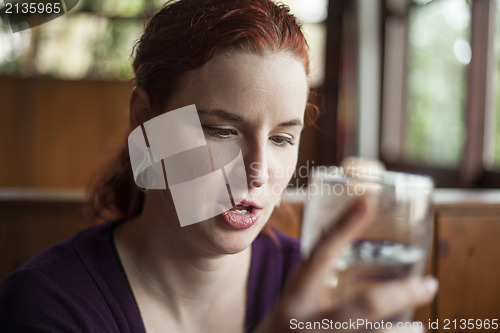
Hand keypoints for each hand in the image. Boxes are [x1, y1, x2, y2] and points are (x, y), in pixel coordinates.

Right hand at [257, 196, 438, 332]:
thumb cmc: (289, 324)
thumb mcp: (296, 299)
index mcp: (297, 294)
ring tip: (420, 328)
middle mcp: (307, 320)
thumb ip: (319, 279)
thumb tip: (347, 243)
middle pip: (363, 306)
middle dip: (399, 294)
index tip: (368, 201)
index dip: (344, 227)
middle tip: (429, 284)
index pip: (321, 254)